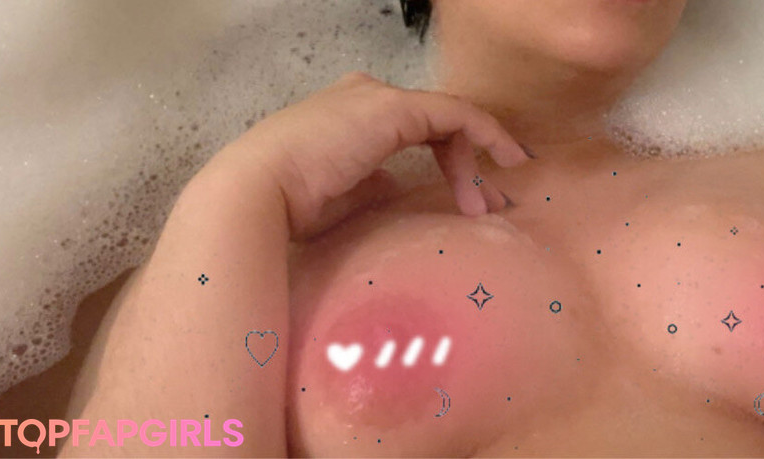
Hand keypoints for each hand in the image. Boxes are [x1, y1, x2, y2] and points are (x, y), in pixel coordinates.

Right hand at [223, 71, 530, 238]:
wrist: (258, 192)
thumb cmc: (288, 207)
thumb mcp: (340, 198)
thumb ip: (372, 187)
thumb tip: (396, 190)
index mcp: (346, 115)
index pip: (411, 130)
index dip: (447, 160)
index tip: (470, 196)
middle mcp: (363, 96)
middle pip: (434, 124)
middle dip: (466, 165)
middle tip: (486, 206)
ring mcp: (378, 98)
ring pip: (448, 120)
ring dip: (473, 163)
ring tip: (487, 205)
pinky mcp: (393, 107)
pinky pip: (456, 114)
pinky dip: (487, 133)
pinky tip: (506, 158)